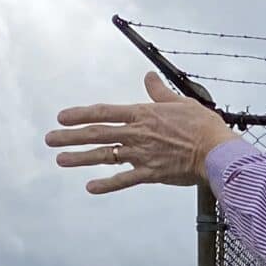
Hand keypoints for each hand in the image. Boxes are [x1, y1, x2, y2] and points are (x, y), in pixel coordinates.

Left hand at [46, 72, 238, 192]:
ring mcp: (142, 155)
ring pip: (104, 156)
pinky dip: (107, 185)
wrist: (217, 151)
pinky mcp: (151, 174)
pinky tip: (90, 187)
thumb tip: (148, 77)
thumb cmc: (203, 125)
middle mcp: (137, 134)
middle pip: (96, 134)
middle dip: (70, 136)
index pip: (104, 112)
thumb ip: (159, 92)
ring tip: (60, 160)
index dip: (80, 114)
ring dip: (80, 158)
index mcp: (143, 115)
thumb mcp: (181, 102)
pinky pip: (124, 180)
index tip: (61, 117)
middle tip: (49, 139)